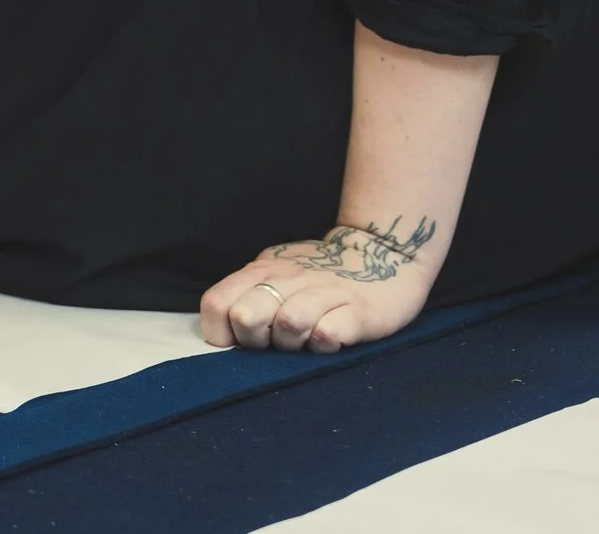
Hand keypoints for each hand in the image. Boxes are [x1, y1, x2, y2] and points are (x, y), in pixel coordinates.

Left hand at [200, 219, 441, 352]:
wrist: (382, 255)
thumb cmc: (318, 276)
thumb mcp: (276, 275)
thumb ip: (249, 294)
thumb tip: (223, 332)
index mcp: (261, 271)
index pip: (216, 304)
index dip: (221, 334)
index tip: (240, 343)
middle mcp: (288, 277)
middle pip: (246, 316)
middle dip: (254, 342)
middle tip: (276, 343)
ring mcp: (324, 292)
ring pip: (288, 324)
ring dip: (292, 344)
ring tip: (306, 340)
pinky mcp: (358, 310)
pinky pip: (327, 334)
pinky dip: (324, 344)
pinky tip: (331, 340)